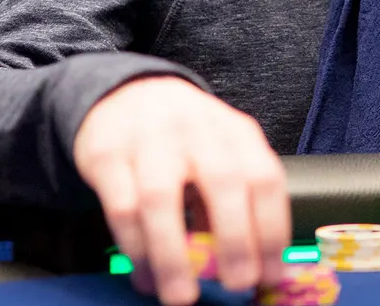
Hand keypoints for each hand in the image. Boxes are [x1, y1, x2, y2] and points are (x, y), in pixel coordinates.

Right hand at [72, 77, 289, 305]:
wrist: (126, 94)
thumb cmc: (185, 137)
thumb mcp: (220, 154)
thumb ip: (236, 201)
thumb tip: (253, 267)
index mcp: (235, 132)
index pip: (264, 177)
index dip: (272, 229)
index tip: (271, 273)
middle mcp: (196, 130)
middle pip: (222, 181)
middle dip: (234, 239)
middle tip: (237, 284)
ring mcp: (149, 139)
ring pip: (161, 198)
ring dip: (173, 255)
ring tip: (181, 295)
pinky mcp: (106, 155)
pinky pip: (122, 207)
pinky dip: (136, 248)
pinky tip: (146, 274)